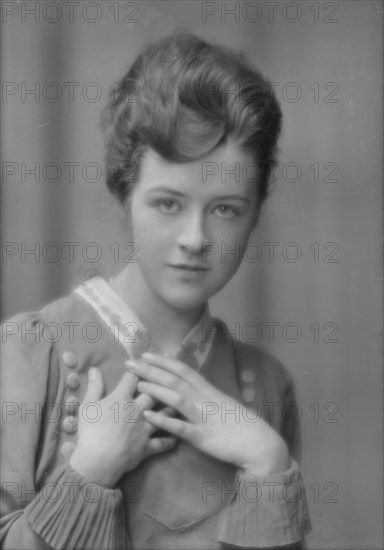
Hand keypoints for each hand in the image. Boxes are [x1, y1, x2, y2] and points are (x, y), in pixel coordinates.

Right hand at [69, 367, 176, 487]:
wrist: (97, 461)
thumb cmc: (90, 432)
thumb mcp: (87, 406)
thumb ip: (94, 386)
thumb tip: (95, 368)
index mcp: (122, 399)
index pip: (132, 378)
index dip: (139, 368)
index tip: (144, 361)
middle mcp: (137, 410)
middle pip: (154, 392)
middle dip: (161, 383)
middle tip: (168, 376)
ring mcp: (145, 428)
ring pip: (164, 414)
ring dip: (172, 407)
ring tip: (180, 401)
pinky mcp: (148, 447)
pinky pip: (163, 443)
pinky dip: (171, 439)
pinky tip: (178, 435)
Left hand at [125, 353, 289, 476]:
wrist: (258, 442)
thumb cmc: (238, 423)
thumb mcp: (220, 403)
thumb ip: (202, 395)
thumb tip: (186, 387)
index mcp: (207, 389)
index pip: (182, 369)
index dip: (163, 361)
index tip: (145, 354)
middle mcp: (204, 398)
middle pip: (174, 379)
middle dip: (151, 370)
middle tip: (130, 363)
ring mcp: (203, 416)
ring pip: (177, 398)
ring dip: (156, 390)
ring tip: (136, 384)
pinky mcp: (203, 436)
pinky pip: (181, 427)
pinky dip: (164, 421)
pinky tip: (149, 417)